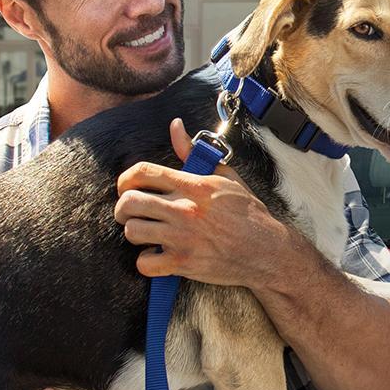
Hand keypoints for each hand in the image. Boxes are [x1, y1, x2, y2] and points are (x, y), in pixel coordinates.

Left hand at [114, 119, 286, 285]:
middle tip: (131, 213)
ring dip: (135, 233)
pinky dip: (147, 262)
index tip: (127, 188)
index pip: (142, 172)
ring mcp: (182, 237)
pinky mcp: (183, 262)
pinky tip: (158, 257)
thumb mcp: (225, 176)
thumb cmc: (247, 213)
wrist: (266, 249)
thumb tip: (175, 126)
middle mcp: (184, 209)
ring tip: (147, 234)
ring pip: (133, 231)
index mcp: (193, 185)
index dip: (125, 179)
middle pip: (129, 202)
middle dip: (123, 208)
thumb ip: (193, 152)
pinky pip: (145, 263)